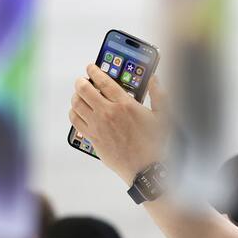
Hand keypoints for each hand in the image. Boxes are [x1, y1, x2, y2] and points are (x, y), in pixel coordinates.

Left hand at [69, 64, 168, 183]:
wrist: (147, 169)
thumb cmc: (157, 144)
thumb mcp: (163, 116)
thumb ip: (158, 95)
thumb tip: (154, 79)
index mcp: (125, 104)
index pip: (103, 81)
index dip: (94, 70)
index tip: (90, 67)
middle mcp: (108, 113)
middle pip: (84, 90)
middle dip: (81, 81)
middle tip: (82, 80)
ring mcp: (97, 127)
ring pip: (76, 104)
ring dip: (76, 96)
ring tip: (79, 95)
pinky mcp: (93, 139)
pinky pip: (75, 121)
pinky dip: (73, 113)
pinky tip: (77, 112)